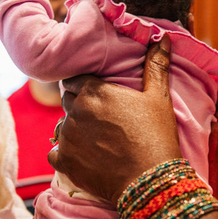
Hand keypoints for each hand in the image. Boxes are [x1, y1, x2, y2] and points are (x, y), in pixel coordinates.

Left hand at [48, 34, 181, 203]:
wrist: (150, 180)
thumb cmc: (156, 137)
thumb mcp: (159, 98)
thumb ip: (156, 66)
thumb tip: (163, 38)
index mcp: (94, 91)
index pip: (74, 79)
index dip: (84, 86)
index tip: (98, 97)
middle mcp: (75, 111)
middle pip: (67, 101)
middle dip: (79, 106)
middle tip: (100, 120)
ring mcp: (67, 137)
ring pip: (62, 127)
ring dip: (73, 130)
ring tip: (95, 141)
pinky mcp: (64, 162)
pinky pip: (54, 153)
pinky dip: (65, 155)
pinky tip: (84, 158)